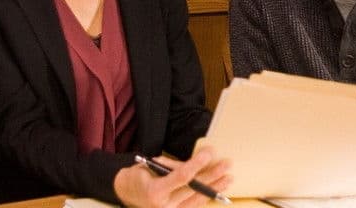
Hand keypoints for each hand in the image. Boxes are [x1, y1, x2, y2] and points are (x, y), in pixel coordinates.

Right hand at [114, 149, 231, 207]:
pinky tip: (217, 189)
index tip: (209, 152)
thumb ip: (171, 166)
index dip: (197, 164)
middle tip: (226, 164)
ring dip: (215, 188)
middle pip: (194, 189)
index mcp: (155, 191)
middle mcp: (164, 206)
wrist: (127, 194)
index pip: (182, 177)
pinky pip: (194, 205)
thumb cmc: (138, 177)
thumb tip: (195, 162)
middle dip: (212, 175)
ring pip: (198, 199)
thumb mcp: (149, 165)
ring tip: (228, 178)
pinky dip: (206, 197)